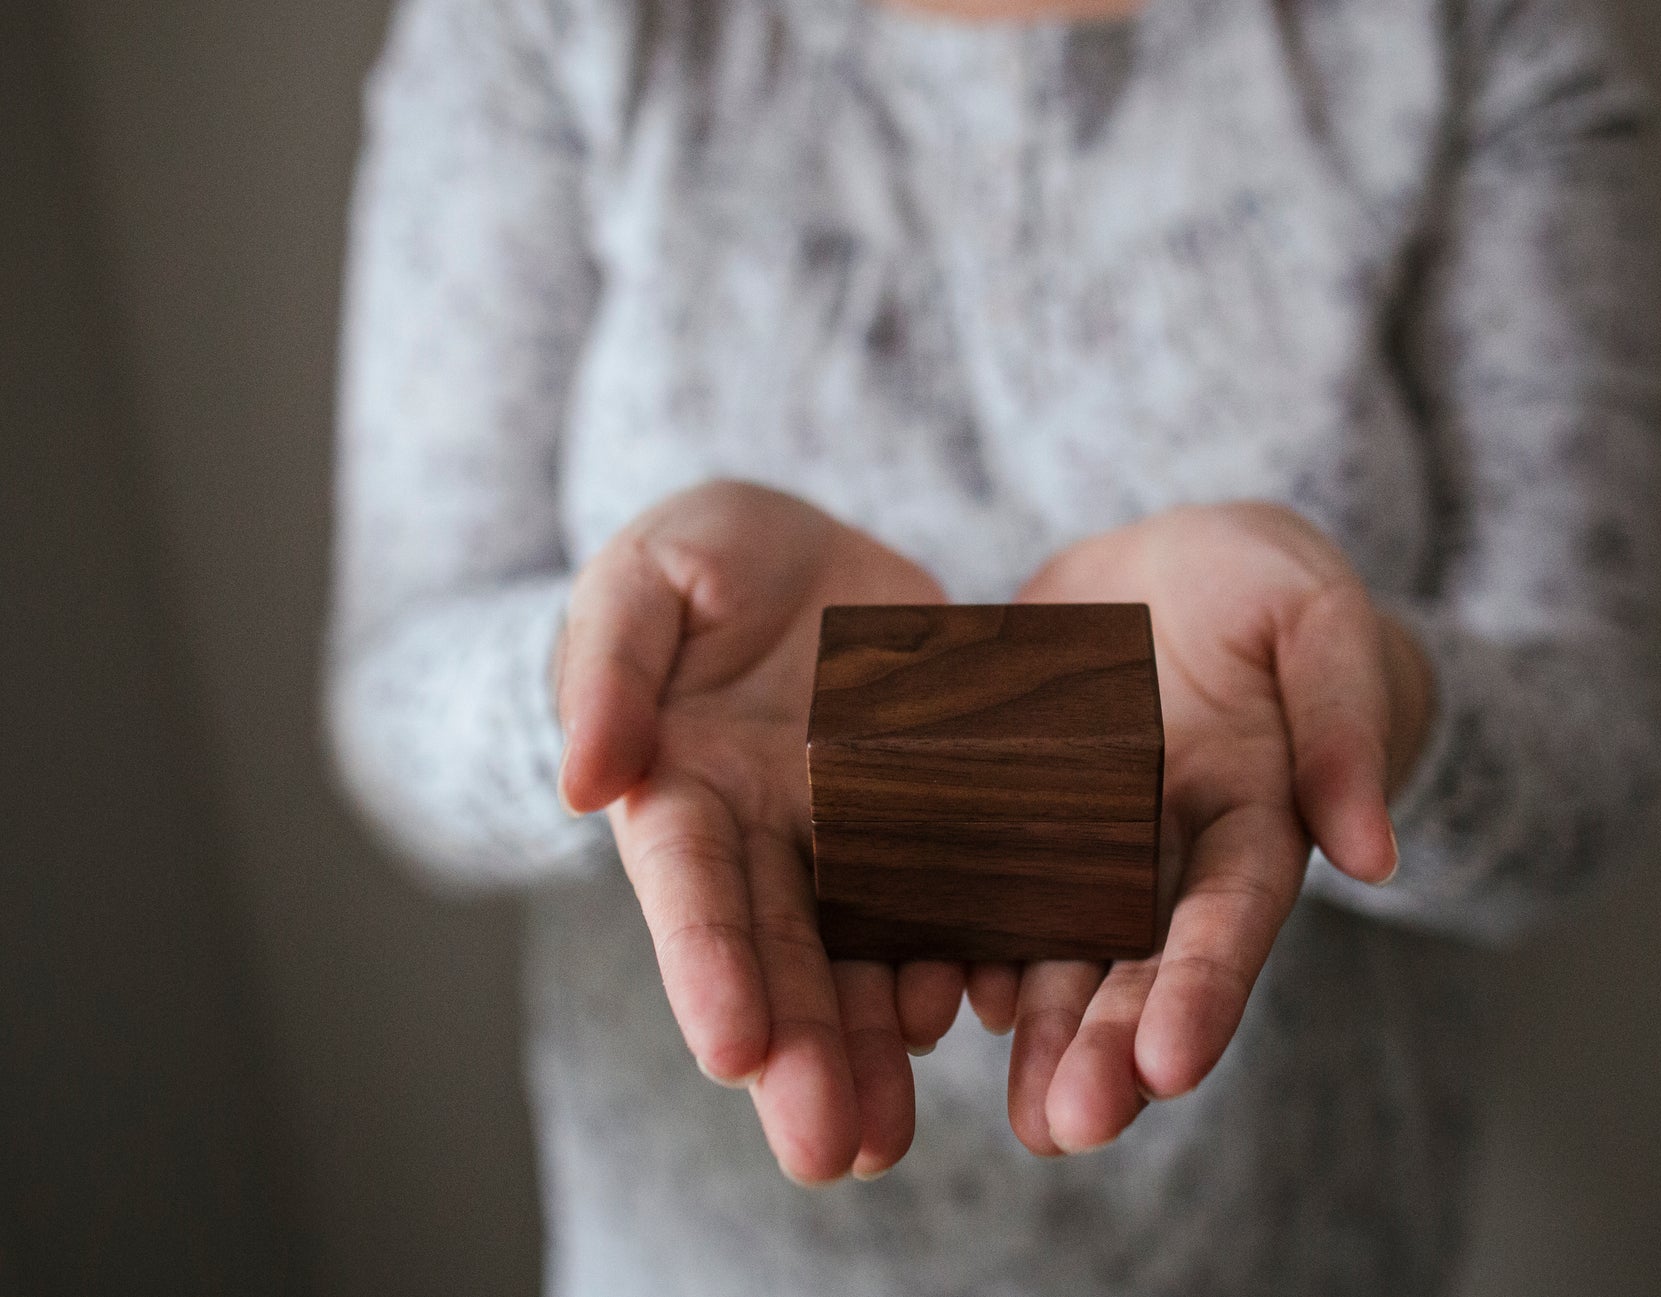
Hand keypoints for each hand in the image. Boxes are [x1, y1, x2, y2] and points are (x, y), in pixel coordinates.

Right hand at [553, 481, 962, 1182]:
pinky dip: (953, 961)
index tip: (734, 1052)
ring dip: (871, 1048)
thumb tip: (588, 782)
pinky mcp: (928, 816)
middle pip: (780, 954)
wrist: (805, 551)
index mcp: (682, 787)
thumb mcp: (644, 579)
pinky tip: (971, 1021)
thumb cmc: (700, 558)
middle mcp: (763, 834)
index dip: (708, 968)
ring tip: (887, 1138)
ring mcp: (848, 834)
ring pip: (860, 954)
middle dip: (801, 1053)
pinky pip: (943, 897)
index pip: (692, 889)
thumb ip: (612, 665)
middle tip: (831, 1152)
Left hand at [966, 502, 1434, 1154]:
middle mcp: (1163, 854)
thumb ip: (1342, 722)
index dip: (1206, 989)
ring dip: (1039, 1037)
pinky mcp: (1004, 815)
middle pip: (1139, 963)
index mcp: (1249, 815)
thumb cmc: (1257, 582)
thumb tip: (1376, 855)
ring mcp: (1082, 845)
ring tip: (1020, 1120)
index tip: (1172, 1066)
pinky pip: (976, 890)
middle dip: (1107, 1046)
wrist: (1160, 570)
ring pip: (1058, 954)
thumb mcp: (1312, 619)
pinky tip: (925, 1011)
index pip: (1233, 913)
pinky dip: (958, 952)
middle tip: (1068, 1128)